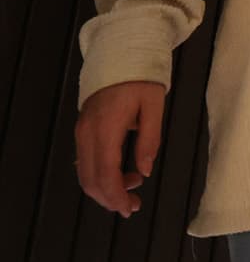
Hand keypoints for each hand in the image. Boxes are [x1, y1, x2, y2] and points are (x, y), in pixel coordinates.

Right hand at [75, 81, 165, 217]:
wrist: (121, 54)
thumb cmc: (141, 78)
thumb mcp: (154, 106)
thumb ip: (149, 139)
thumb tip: (144, 171)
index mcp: (106, 129)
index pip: (105, 174)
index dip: (116, 196)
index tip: (130, 208)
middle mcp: (87, 134)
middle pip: (90, 179)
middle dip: (110, 198)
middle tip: (132, 206)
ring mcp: (82, 132)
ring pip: (85, 172)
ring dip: (105, 188)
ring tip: (131, 190)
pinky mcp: (83, 129)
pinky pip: (86, 160)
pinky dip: (100, 174)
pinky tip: (120, 174)